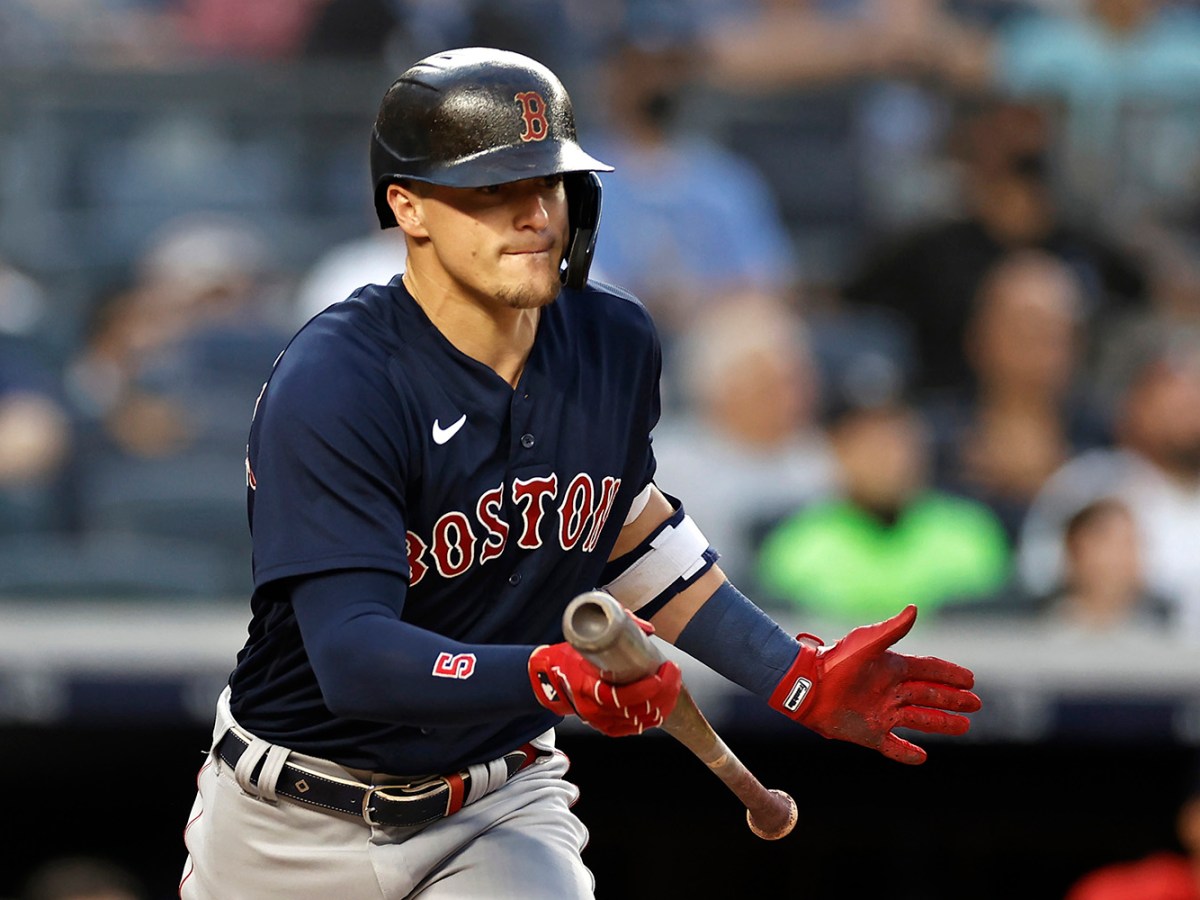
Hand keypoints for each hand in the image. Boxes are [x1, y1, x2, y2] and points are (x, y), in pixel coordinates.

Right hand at [529, 625, 681, 737]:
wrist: (548, 678)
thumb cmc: (568, 657)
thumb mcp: (586, 637)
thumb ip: (617, 627)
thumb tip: (647, 629)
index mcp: (586, 688)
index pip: (621, 697)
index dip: (646, 688)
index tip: (662, 671)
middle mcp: (593, 709)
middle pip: (636, 710)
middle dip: (663, 692)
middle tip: (672, 672)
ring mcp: (600, 721)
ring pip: (640, 721)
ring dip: (662, 704)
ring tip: (672, 684)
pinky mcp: (605, 727)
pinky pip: (633, 729)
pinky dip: (651, 718)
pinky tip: (663, 705)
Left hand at [768, 605, 980, 763]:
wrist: (807, 686)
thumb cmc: (836, 661)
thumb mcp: (867, 643)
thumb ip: (892, 630)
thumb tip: (914, 608)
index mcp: (893, 669)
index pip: (929, 671)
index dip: (950, 674)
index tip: (970, 678)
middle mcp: (891, 691)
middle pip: (930, 696)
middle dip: (953, 699)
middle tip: (976, 704)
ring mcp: (882, 713)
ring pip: (920, 720)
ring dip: (942, 723)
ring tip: (964, 727)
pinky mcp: (869, 733)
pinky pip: (893, 746)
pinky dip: (908, 753)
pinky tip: (923, 758)